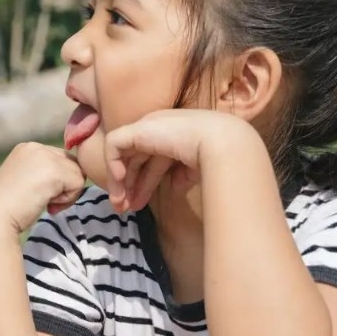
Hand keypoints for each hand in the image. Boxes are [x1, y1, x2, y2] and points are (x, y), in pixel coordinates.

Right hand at [0, 143, 86, 234]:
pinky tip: (47, 205)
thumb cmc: (9, 209)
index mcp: (27, 148)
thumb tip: (75, 176)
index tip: (34, 194)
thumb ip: (44, 172)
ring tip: (43, 202)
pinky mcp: (54, 169)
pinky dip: (67, 200)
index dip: (55, 182)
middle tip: (40, 200)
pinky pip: (79, 184)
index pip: (60, 160)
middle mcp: (36, 146)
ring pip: (78, 173)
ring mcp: (45, 156)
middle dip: (63, 186)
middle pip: (72, 164)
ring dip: (66, 194)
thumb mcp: (25, 180)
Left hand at [102, 110, 251, 212]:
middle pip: (136, 160)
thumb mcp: (196, 169)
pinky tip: (122, 183)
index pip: (152, 160)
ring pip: (122, 155)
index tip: (138, 206)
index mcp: (174, 137)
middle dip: (128, 186)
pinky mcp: (137, 129)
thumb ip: (183, 175)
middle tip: (123, 209)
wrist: (222, 144)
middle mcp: (159, 130)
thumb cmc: (217, 158)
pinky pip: (114, 145)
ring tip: (119, 205)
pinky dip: (114, 164)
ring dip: (118, 181)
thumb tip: (175, 185)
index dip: (143, 184)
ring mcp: (148, 127)